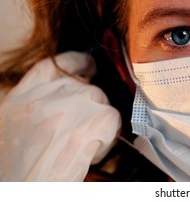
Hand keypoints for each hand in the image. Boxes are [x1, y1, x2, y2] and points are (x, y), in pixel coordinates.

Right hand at [0, 52, 120, 180]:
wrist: (22, 193)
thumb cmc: (20, 172)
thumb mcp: (14, 128)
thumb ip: (38, 105)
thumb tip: (72, 92)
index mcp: (18, 100)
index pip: (52, 66)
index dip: (75, 63)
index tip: (89, 66)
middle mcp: (41, 99)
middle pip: (83, 86)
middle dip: (92, 107)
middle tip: (84, 132)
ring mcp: (66, 108)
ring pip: (100, 101)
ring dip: (98, 124)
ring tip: (80, 148)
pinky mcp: (88, 123)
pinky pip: (112, 118)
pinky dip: (107, 137)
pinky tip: (90, 154)